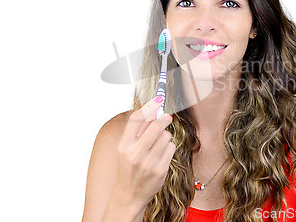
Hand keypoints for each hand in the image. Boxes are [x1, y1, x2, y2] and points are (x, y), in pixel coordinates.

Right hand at [114, 96, 175, 210]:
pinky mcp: (160, 170)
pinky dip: (169, 148)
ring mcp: (148, 163)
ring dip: (165, 136)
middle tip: (167, 116)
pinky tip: (161, 155)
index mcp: (124, 146)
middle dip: (164, 118)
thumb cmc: (129, 168)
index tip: (158, 99)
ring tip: (158, 144)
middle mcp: (135, 154)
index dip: (149, 106)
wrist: (129, 196)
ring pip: (166, 136)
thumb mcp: (126, 149)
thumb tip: (150, 108)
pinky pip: (171, 148)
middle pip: (155, 126)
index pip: (137, 119)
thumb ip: (137, 131)